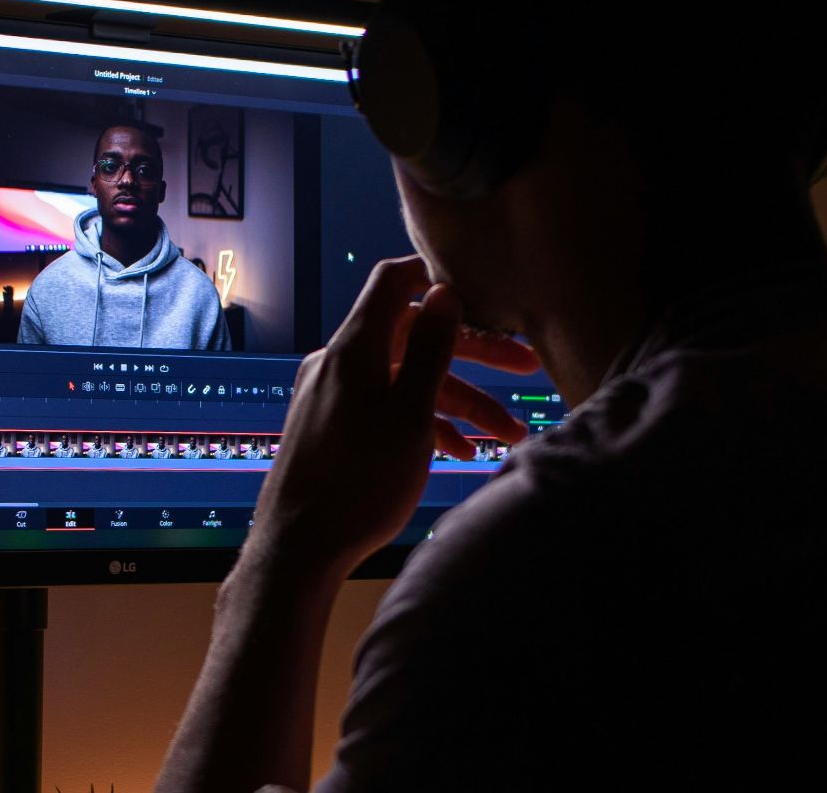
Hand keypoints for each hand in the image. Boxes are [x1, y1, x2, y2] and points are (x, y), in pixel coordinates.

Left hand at [248, 256, 540, 577]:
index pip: (393, 282)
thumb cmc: (359, 481)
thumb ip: (429, 349)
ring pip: (405, 381)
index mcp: (354, 347)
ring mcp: (332, 395)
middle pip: (412, 338)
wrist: (299, 548)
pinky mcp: (331, 426)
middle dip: (473, 355)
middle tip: (527, 368)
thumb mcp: (410, 412)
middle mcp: (338, 362)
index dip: (434, 277)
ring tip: (507, 436)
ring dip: (458, 403)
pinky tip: (458, 453)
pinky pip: (384, 408)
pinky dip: (422, 421)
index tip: (478, 288)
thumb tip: (443, 290)